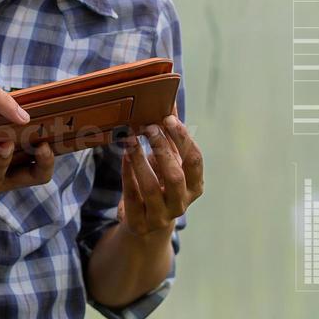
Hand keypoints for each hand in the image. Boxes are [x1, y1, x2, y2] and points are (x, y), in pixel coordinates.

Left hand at [117, 114, 203, 239]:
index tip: (168, 119)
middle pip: (176, 176)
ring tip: (130, 138)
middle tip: (148, 127)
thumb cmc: (160, 183)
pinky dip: (127, 175)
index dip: (183, 139)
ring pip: (152, 188)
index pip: (195, 161)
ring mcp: (161, 217)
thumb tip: (168, 95)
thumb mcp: (169, 161)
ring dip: (140, 160)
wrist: (146, 223)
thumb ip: (170, 135)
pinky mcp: (139, 223)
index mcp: (195, 187)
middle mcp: (181, 204)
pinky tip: (123, 156)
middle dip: (162, 149)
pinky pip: (132, 197)